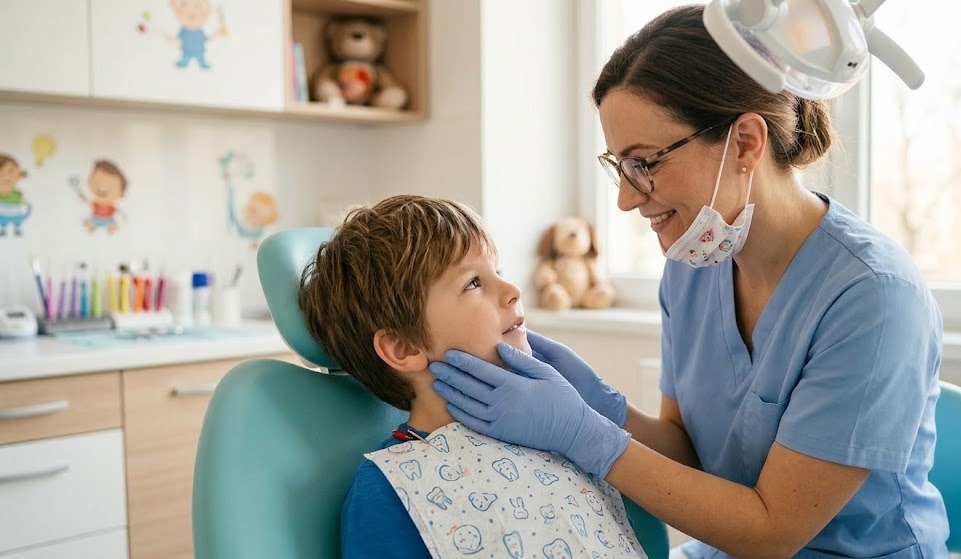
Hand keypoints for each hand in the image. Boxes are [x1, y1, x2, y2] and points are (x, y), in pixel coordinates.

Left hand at [430, 343, 629, 478]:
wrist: (572, 431)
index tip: (448, 353)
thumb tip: (500, 347)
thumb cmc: (563, 398)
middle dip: (449, 375)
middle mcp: (502, 404)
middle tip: (434, 365)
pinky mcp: (501, 434)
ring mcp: (500, 421)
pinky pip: (474, 423)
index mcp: (513, 386)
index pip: (480, 370)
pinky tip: (452, 405)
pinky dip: (460, 414)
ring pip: (467, 405)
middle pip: (468, 387)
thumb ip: (521, 361)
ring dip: (450, 393)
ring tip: (438, 383)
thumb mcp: (547, 372)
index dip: (462, 361)